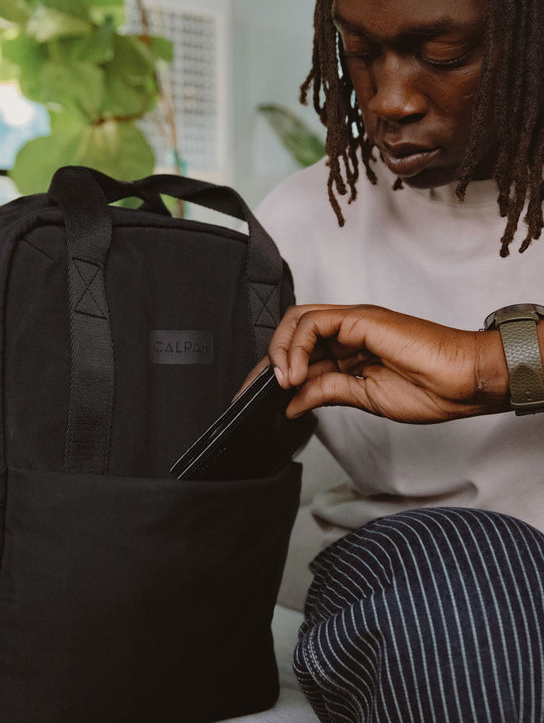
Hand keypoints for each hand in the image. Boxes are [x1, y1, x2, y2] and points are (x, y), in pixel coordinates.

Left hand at [268, 304, 510, 422]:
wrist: (465, 381)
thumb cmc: (431, 388)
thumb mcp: (363, 398)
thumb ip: (326, 393)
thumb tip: (291, 404)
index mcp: (350, 350)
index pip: (299, 353)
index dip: (274, 373)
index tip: (258, 399)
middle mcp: (348, 332)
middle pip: (291, 334)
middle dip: (267, 362)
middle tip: (257, 392)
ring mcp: (354, 322)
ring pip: (297, 322)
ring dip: (280, 353)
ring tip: (283, 383)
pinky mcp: (361, 319)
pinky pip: (313, 323)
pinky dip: (296, 347)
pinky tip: (295, 373)